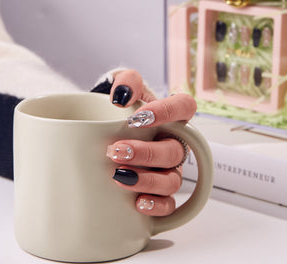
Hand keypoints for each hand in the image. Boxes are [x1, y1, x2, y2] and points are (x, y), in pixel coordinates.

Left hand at [106, 69, 195, 216]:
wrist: (102, 128)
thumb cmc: (119, 107)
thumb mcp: (121, 86)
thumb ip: (126, 81)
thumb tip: (121, 96)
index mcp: (171, 115)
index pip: (185, 107)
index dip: (167, 112)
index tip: (137, 118)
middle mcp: (174, 142)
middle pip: (175, 150)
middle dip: (147, 153)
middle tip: (117, 150)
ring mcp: (169, 169)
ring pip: (173, 180)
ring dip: (147, 180)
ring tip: (119, 175)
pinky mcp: (159, 192)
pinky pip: (169, 205)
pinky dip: (156, 205)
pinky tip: (137, 202)